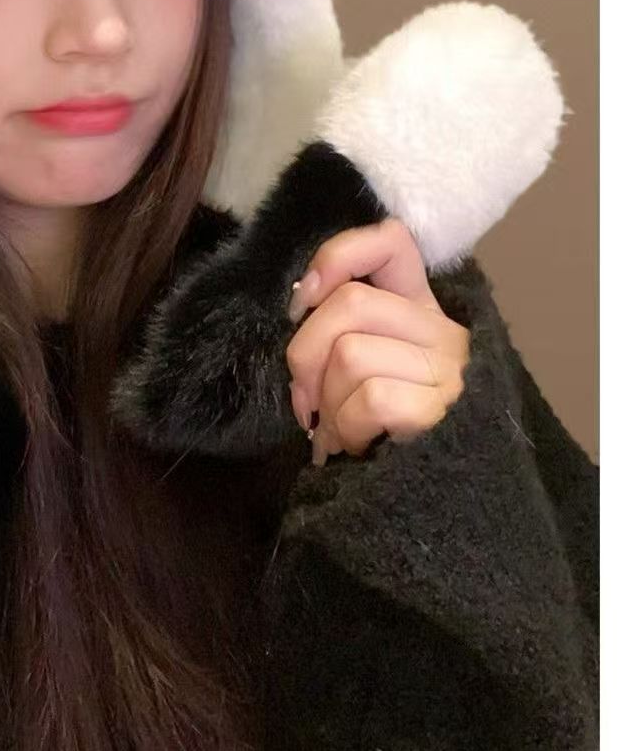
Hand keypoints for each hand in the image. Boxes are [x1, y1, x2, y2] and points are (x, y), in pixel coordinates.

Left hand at [283, 218, 470, 465]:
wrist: (438, 508)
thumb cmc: (384, 432)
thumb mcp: (364, 371)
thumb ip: (342, 330)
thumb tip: (300, 305)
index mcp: (420, 310)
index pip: (390, 242)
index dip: (338, 256)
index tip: (305, 297)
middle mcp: (443, 332)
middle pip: (350, 304)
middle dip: (305, 354)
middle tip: (306, 400)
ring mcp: (449, 371)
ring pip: (351, 354)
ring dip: (327, 404)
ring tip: (339, 432)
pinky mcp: (444, 410)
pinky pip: (370, 399)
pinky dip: (346, 429)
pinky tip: (354, 449)